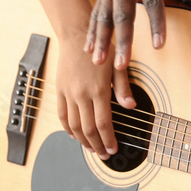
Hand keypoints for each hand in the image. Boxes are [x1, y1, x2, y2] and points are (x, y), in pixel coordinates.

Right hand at [56, 37, 135, 158]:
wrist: (77, 35)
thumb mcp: (118, 66)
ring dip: (83, 141)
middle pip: (88, 129)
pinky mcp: (60, 90)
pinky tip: (75, 135)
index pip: (103, 123)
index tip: (113, 149)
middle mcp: (82, 94)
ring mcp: (69, 93)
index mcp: (99, 90)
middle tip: (104, 155)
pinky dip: (68, 128)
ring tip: (91, 149)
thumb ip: (123, 88)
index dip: (108, 140)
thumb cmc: (101, 49)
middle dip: (97, 145)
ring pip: (74, 126)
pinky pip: (62, 115)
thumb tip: (131, 106)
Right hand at [86, 0, 190, 70]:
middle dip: (122, 39)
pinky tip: (89, 49)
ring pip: (103, 15)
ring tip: (98, 63)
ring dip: (101, 40)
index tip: (160, 46)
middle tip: (122, 64)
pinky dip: (92, 31)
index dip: (156, 23)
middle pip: (122, 12)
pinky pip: (97, 12)